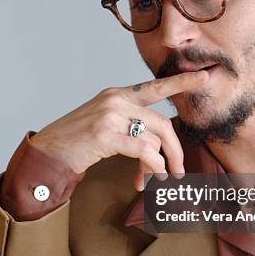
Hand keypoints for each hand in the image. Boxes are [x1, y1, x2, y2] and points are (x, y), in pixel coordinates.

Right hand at [30, 70, 208, 190]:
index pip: (155, 86)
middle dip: (176, 150)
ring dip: (162, 164)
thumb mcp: (107, 125)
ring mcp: (110, 115)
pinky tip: (146, 178)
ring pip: (155, 138)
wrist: (49, 151)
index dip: (182, 82)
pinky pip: (143, 150)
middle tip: (179, 171)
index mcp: (119, 94)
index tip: (204, 76)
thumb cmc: (79, 141)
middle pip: (162, 123)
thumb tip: (159, 153)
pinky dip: (151, 166)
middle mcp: (116, 100)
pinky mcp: (105, 134)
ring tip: (160, 179)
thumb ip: (133, 129)